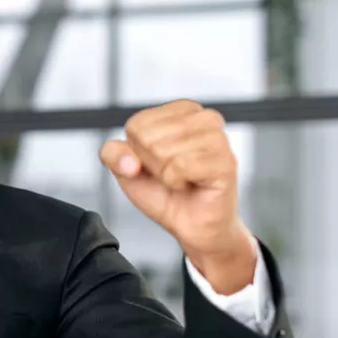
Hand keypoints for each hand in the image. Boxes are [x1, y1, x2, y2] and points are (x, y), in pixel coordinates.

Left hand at [99, 100, 257, 293]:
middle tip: (172, 174)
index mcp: (182, 110)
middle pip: (146, 136)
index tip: (157, 163)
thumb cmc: (165, 193)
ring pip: (163, 150)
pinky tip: (191, 185)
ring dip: (165, 174)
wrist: (194, 226)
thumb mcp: (127, 170)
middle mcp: (204, 118)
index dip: (137, 152)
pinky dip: (176, 182)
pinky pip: (180, 166)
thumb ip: (112, 153)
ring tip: (183, 179)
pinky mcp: (225, 162)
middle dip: (151, 164)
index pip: (136, 125)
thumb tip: (128, 160)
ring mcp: (218, 138)